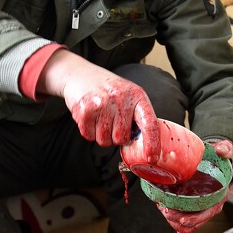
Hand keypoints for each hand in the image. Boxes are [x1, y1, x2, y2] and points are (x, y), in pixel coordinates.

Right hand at [37, 50, 160, 151]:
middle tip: (111, 121)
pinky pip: (89, 136)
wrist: (80, 74)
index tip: (152, 158)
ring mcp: (102, 104)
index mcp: (137, 96)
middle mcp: (120, 99)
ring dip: (101, 134)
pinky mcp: (84, 110)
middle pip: (121, 139)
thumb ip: (138, 116)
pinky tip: (89, 117)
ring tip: (99, 117)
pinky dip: (88, 131)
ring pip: (104, 141)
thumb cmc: (108, 89)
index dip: (152, 143)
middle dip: (115, 136)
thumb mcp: (129, 95)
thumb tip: (144, 145)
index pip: (149, 123)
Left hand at [156, 139, 232, 232]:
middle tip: (165, 211)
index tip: (181, 217)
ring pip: (188, 224)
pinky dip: (173, 220)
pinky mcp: (192, 207)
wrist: (212, 158)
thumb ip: (224, 149)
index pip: (208, 212)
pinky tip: (163, 209)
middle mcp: (212, 205)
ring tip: (162, 207)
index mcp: (220, 195)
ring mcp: (201, 208)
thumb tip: (221, 150)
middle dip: (179, 220)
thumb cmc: (217, 157)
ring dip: (174, 220)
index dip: (195, 218)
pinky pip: (183, 221)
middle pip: (196, 222)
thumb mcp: (222, 150)